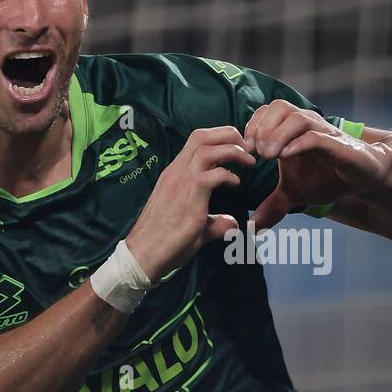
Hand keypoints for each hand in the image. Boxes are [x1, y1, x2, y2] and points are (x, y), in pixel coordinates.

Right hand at [125, 126, 254, 279]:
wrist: (143, 255)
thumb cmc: (164, 241)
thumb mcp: (194, 226)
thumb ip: (215, 222)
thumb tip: (232, 224)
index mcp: (175, 174)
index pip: (197, 141)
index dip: (221, 138)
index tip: (239, 149)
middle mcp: (176, 173)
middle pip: (202, 136)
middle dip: (229, 135)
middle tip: (248, 149)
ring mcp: (180, 183)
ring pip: (206, 149)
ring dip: (232, 150)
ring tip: (248, 161)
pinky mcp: (188, 199)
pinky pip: (211, 175)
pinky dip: (228, 175)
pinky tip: (236, 184)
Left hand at [244, 100, 390, 230]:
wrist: (363, 179)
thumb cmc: (329, 177)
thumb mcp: (295, 193)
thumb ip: (273, 205)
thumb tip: (253, 225)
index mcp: (292, 130)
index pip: (266, 112)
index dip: (252, 127)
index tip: (246, 151)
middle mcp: (306, 125)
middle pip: (278, 106)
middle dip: (262, 127)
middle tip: (256, 152)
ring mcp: (322, 133)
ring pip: (296, 118)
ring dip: (277, 135)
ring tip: (268, 156)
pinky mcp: (336, 145)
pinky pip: (315, 136)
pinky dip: (298, 143)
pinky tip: (285, 157)